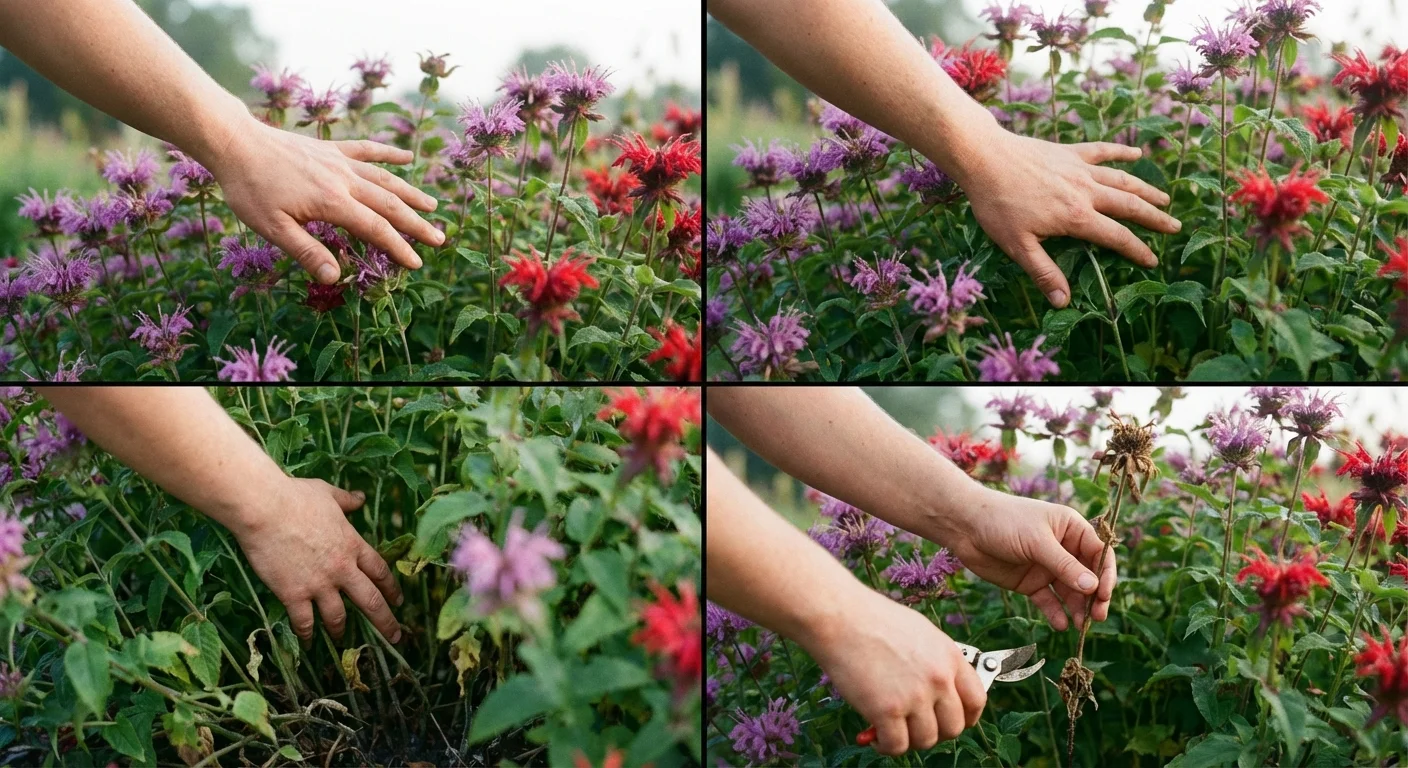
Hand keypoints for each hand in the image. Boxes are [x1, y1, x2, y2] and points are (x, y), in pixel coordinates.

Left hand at [202, 116, 444, 284]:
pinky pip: (366, 150)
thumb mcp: (272, 228)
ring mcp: (339, 161)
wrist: (234, 142)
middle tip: (440, 239)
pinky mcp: (330, 148)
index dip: (398, 248)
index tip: (416, 264)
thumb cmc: (249, 188)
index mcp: (332, 202)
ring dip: (411, 193)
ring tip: (432, 206)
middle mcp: (343, 179)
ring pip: (384, 178)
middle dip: (416, 223)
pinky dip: (388, 154)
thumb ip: (307, 251)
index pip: (375, 229)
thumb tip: (336, 278)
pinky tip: (406, 158)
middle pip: (389, 203)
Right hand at [228, 477, 403, 643]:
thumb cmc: (295, 497)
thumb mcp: (328, 494)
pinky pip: (304, 621)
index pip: (380, 571)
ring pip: (338, 616)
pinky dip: (307, 634)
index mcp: (353, 545)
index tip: (399, 601)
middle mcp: (341, 569)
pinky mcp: (293, 594)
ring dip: (341, 630)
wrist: (265, 509)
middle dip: (385, 622)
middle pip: (371, 601)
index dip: (392, 588)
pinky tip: (308, 642)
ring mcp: (318, 584)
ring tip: (342, 640)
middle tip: (395, 636)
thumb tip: (360, 498)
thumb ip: (346, 500)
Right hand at [799, 584, 985, 755]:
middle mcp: (939, 678)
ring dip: (908, 740)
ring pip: (926, 740)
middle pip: (953, 727)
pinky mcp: (887, 710)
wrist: (838, 617)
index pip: (976, 701)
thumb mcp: (919, 632)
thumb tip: (939, 692)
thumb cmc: (871, 620)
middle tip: (913, 725)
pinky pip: (897, 746)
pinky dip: (885, 746)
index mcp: (950, 656)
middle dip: (934, 732)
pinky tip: (874, 736)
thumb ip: (936, 662)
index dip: (965, 718)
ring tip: (889, 729)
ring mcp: (915, 696)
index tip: (948, 721)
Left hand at [936, 485, 1115, 630]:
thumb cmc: (1003, 522)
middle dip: (1095, 597)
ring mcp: (1047, 567)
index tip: (1104, 595)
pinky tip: (1060, 624)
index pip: (1099, 553)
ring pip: (1070, 592)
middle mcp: (1063, 549)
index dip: (1106, 575)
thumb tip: (1093, 587)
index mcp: (1071, 529)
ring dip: (1077, 608)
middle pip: (1088, 577)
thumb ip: (1064, 566)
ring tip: (1080, 625)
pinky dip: (1055, 613)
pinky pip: (1048, 601)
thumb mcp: (1036, 541)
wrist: (965, 527)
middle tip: (1097, 617)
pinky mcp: (1030, 583)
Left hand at [958, 129, 1181, 308]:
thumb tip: (1063, 302)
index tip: (1153, 260)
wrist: (984, 158)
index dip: (1136, 250)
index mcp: (1076, 217)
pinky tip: (1137, 152)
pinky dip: (1121, 151)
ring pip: (1122, 179)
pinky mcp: (1069, 152)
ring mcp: (1079, 169)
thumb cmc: (997, 205)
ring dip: (1145, 189)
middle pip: (1129, 206)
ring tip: (1164, 199)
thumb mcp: (1017, 246)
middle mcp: (1086, 191)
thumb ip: (1043, 272)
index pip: (1116, 237)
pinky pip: (1101, 151)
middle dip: (1154, 218)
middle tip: (1175, 227)